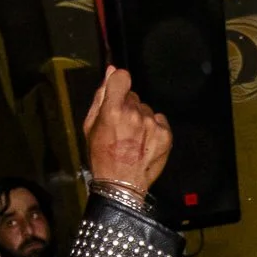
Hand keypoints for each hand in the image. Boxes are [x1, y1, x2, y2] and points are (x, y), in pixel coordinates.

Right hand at [85, 66, 172, 190]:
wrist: (121, 184)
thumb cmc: (102, 156)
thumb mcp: (90, 126)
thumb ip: (101, 96)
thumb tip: (110, 71)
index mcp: (113, 110)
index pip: (122, 77)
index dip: (119, 82)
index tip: (117, 90)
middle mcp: (135, 114)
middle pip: (133, 96)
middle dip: (127, 106)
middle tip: (121, 127)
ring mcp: (152, 124)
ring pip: (146, 109)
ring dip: (140, 118)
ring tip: (133, 138)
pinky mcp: (165, 134)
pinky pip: (159, 120)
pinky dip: (153, 128)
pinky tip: (144, 142)